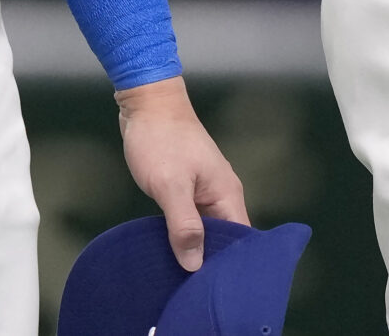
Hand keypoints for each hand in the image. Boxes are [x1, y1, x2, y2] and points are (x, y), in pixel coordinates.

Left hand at [116, 77, 248, 268]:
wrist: (147, 102)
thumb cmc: (161, 139)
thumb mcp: (170, 185)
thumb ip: (184, 224)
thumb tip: (195, 263)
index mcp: (227, 193)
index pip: (241, 240)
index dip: (230, 265)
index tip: (215, 286)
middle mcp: (221, 193)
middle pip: (226, 238)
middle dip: (213, 261)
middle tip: (195, 287)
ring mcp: (204, 190)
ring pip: (208, 229)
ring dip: (197, 248)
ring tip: (182, 274)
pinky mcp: (188, 188)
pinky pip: (193, 220)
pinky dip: (185, 235)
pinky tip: (172, 249)